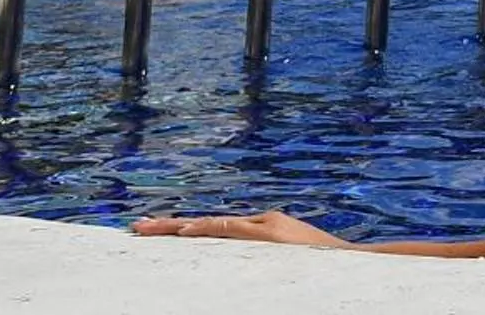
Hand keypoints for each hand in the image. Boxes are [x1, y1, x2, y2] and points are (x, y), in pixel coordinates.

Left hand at [133, 210, 348, 248]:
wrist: (349, 261)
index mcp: (259, 228)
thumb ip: (262, 248)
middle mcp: (256, 223)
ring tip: (145, 229)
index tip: (155, 231)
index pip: (212, 227)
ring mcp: (260, 228)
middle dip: (167, 227)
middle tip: (135, 227)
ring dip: (175, 228)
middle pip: (203, 224)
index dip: (183, 230)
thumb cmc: (319, 262)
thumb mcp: (286, 252)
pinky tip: (183, 231)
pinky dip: (205, 230)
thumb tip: (237, 253)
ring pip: (209, 225)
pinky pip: (229, 232)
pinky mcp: (266, 236)